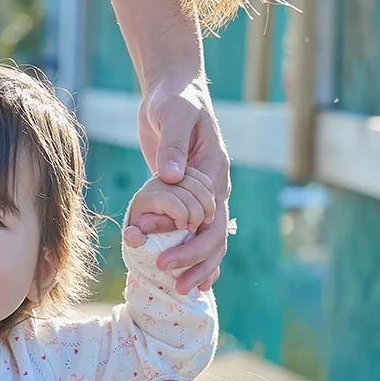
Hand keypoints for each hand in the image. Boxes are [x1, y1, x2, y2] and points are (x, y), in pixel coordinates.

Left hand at [136, 73, 231, 294]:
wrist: (174, 90)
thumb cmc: (175, 100)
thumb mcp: (174, 116)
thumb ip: (173, 146)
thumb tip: (171, 178)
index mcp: (215, 171)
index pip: (210, 220)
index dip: (191, 245)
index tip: (164, 260)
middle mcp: (215, 187)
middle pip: (215, 237)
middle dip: (196, 264)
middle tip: (173, 285)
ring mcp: (205, 194)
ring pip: (210, 239)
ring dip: (198, 266)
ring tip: (180, 290)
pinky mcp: (189, 196)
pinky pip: (196, 231)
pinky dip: (194, 255)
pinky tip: (187, 277)